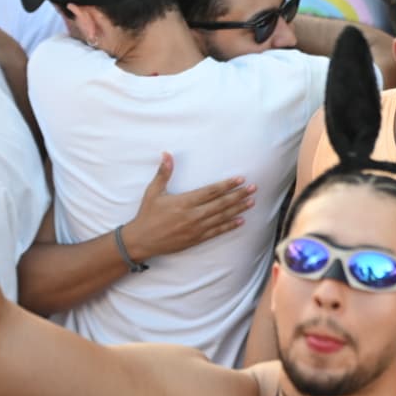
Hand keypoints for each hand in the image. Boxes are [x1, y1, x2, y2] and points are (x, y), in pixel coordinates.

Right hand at [121, 153, 254, 261]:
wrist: (141, 241)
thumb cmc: (147, 215)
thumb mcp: (153, 192)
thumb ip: (164, 173)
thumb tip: (167, 154)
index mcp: (184, 202)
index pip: (211, 191)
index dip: (227, 185)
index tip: (240, 179)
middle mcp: (193, 215)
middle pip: (221, 203)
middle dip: (239, 195)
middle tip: (253, 188)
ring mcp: (196, 228)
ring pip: (222, 217)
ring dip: (238, 209)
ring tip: (252, 202)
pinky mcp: (196, 239)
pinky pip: (216, 232)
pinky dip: (230, 226)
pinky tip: (241, 220)